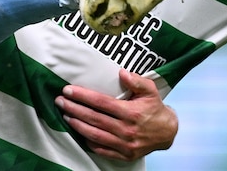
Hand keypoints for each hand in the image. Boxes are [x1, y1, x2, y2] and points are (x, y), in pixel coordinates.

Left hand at [55, 69, 177, 160]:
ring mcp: (124, 144)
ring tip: (65, 115)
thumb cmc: (155, 108)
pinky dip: (89, 141)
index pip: (101, 103)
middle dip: (74, 109)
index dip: (83, 96)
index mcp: (131, 112)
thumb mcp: (151, 90)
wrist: (167, 133)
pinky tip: (79, 132)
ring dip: (77, 125)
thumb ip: (137, 81)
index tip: (68, 90)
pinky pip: (102, 149)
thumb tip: (121, 72)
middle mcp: (126, 130)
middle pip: (94, 118)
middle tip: (60, 101)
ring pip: (95, 135)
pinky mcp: (124, 155)